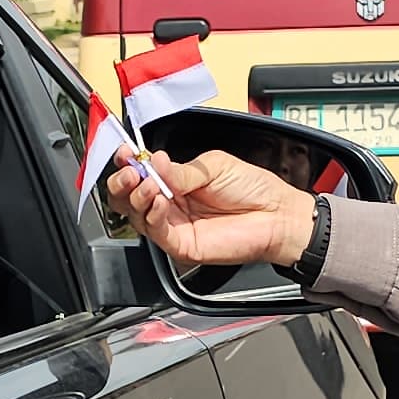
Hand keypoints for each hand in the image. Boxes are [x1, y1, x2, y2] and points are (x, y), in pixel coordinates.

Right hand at [108, 150, 319, 269]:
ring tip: (148, 184)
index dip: (128, 163)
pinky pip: (156, 231)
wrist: (276, 216)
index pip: (140, 173)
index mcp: (175, 180)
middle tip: (130, 171)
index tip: (126, 153)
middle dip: (122, 182)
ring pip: (136, 215)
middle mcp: (170, 203)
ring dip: (136, 197)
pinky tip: (159, 201)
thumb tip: (154, 163)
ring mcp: (173, 225)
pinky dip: (152, 215)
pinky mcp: (180, 245)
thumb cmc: (253, 190)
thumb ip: (181, 170)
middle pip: (128, 197)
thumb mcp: (214, 166)